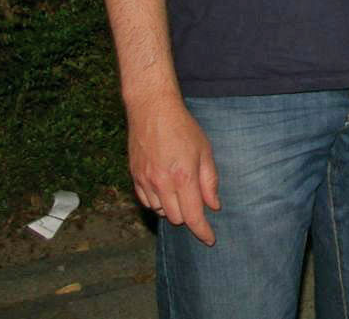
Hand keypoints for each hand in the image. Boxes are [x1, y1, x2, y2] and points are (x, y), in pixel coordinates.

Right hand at [125, 92, 220, 243]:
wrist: (152, 109)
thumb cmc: (182, 127)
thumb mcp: (205, 151)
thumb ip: (210, 181)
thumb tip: (213, 206)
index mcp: (183, 177)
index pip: (194, 216)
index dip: (203, 232)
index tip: (210, 239)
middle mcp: (162, 184)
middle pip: (177, 218)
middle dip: (189, 216)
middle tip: (196, 202)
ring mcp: (146, 181)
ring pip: (160, 212)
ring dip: (172, 209)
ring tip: (179, 192)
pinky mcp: (134, 177)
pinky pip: (147, 202)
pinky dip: (157, 202)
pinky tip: (165, 189)